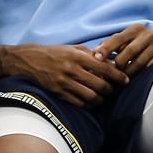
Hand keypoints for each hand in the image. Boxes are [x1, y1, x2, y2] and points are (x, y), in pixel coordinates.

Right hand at [9, 44, 128, 105]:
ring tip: (104, 96)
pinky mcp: (57, 92)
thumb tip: (113, 60)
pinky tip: (92, 101)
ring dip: (101, 99)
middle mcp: (71, 70)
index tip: (126, 79)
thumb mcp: (73, 48)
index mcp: (77, 56)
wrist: (26, 60)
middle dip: (111, 89)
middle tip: (115, 89)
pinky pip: (78, 103)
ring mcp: (63, 82)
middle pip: (100, 85)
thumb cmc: (54, 53)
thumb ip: (93, 54)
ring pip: (91, 96)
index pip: (104, 68)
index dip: (118, 75)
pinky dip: (88, 104)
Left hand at [93, 24, 152, 75]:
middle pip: (128, 52)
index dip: (106, 49)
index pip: (117, 38)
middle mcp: (148, 34)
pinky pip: (149, 68)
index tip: (97, 58)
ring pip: (138, 62)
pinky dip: (140, 74)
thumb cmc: (139, 44)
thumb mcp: (127, 40)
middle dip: (118, 64)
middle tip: (111, 73)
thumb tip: (93, 54)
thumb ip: (111, 44)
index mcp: (136, 29)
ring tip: (121, 78)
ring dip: (128, 72)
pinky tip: (134, 78)